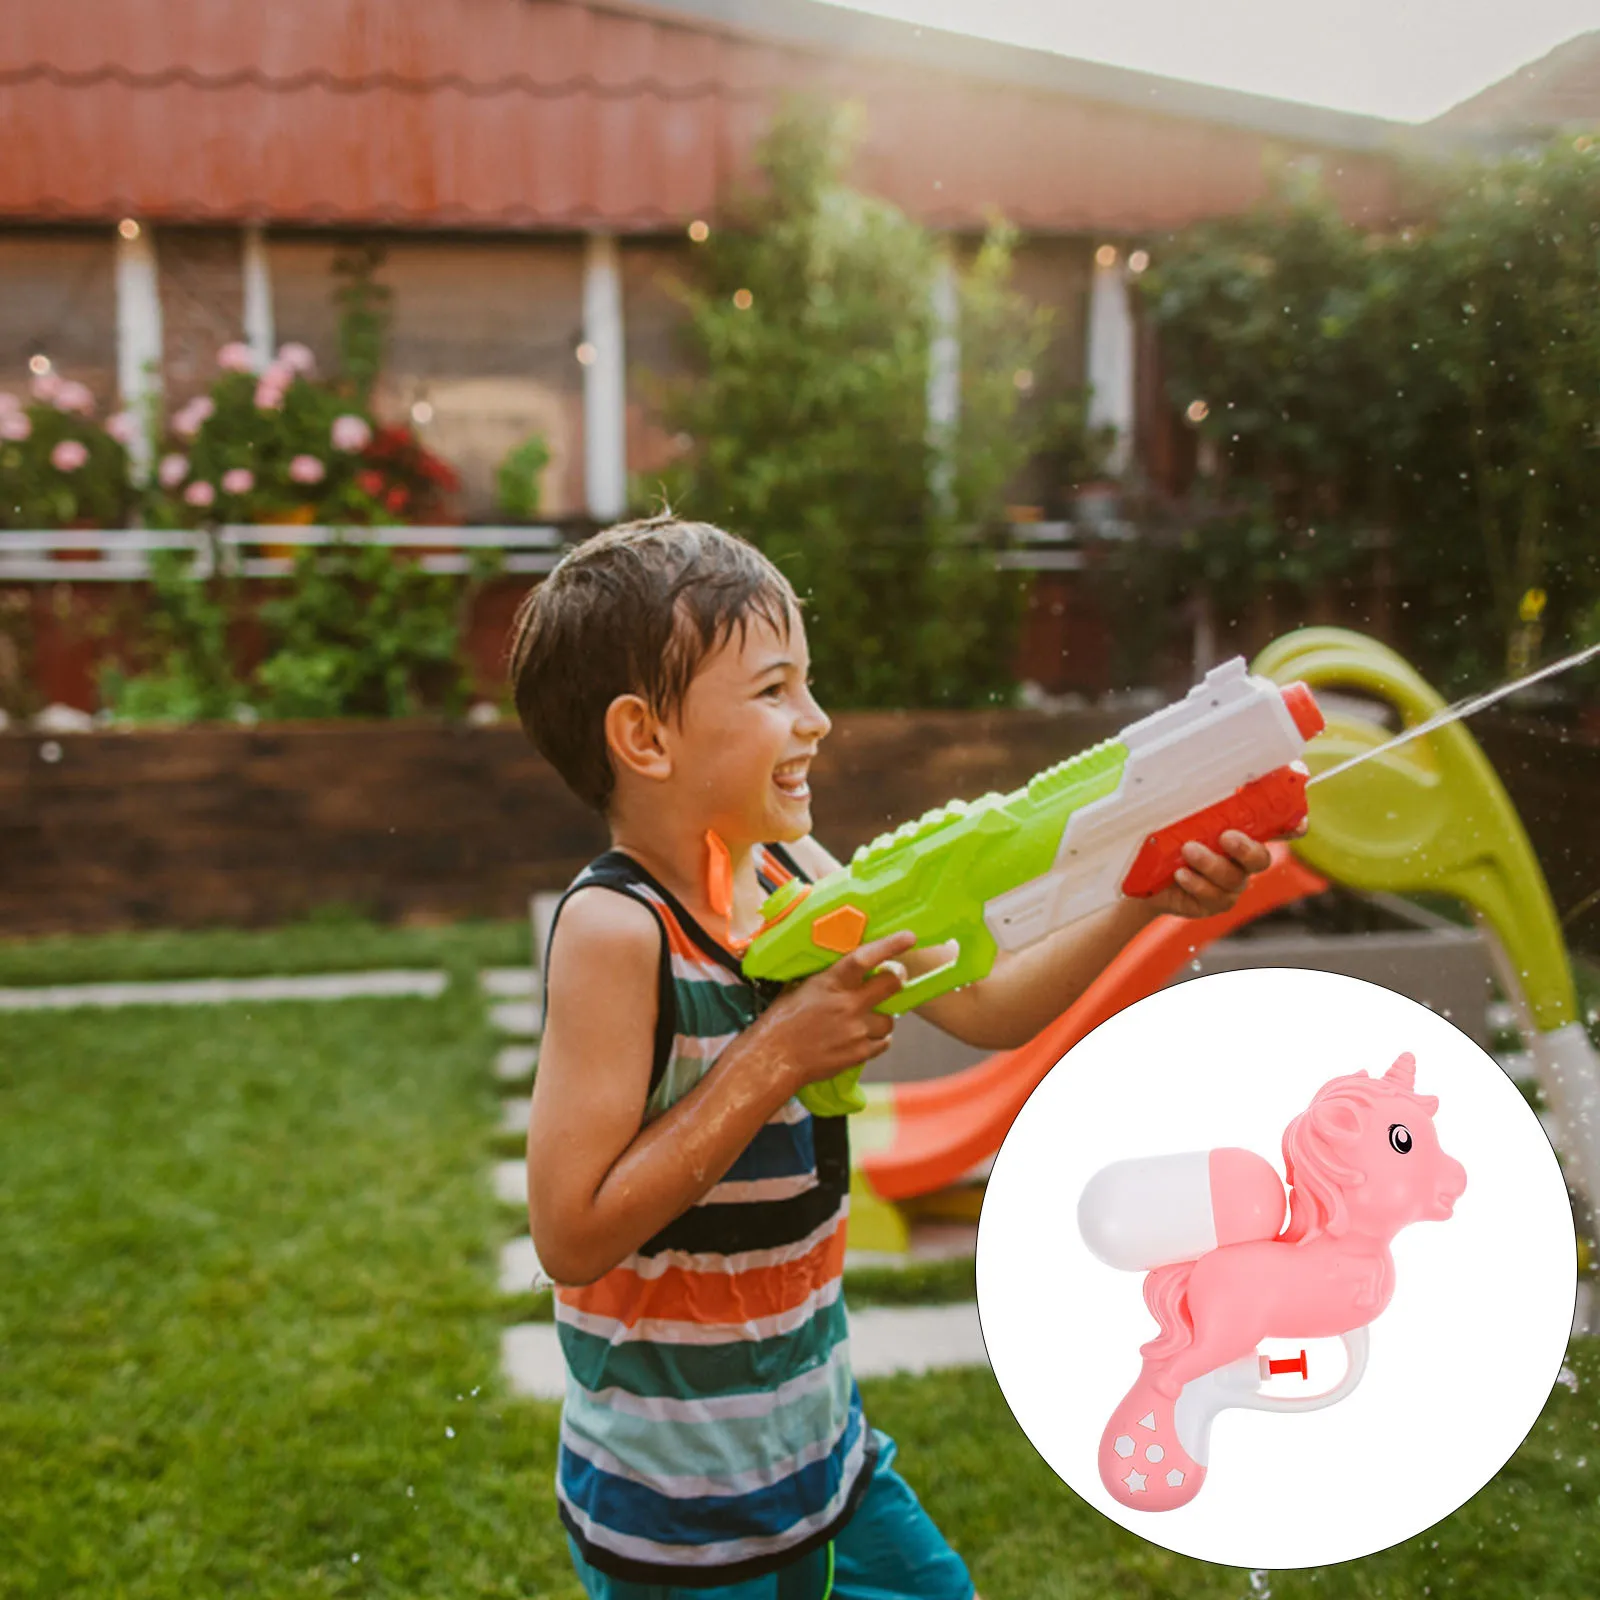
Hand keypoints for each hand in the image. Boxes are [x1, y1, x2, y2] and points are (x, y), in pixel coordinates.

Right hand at [754, 929, 917, 1089]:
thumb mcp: (800, 988)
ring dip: (881, 1017)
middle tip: (894, 977)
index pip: (866, 958)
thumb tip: (848, 967)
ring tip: (863, 1019)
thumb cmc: (781, 1020)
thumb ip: (828, 978)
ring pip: (890, 1019)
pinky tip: (860, 1037)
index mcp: (831, 983)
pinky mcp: (859, 1053)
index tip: (908, 937)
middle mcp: (848, 1005)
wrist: (774, 1058)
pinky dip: (876, 1039)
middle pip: (892, 985)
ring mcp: (857, 1030)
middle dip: (897, 978)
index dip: (890, 946)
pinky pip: (883, 1043)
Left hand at [1144, 823, 1304, 919]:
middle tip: (1227, 837)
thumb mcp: (1178, 819)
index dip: (1291, 828)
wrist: (1142, 877)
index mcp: (1241, 835)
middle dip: (1246, 848)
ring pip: (1234, 878)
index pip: (1276, 830)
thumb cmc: (1165, 840)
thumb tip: (1190, 775)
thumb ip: (1195, 807)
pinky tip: (1181, 875)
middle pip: (1260, 859)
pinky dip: (1197, 884)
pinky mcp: (1214, 904)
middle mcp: (1241, 862)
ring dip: (1211, 864)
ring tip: (1188, 851)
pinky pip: (1214, 897)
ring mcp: (1230, 885)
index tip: (1298, 825)